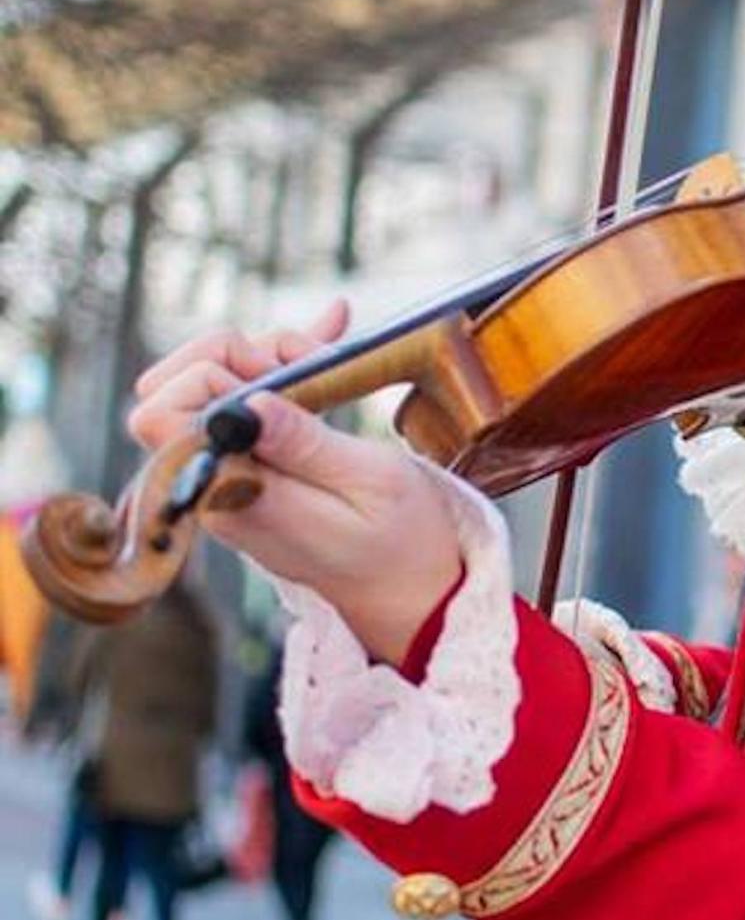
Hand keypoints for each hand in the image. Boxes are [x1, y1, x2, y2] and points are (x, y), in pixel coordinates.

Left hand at [128, 305, 464, 661]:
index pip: (158, 417)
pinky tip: (330, 329)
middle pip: (174, 390)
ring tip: (325, 354)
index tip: (273, 376)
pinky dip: (286, 364)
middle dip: (231, 354)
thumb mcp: (372, 484)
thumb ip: (306, 445)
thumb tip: (249, 405)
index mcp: (235, 495)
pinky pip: (250, 403)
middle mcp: (219, 485)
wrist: (411, 590)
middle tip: (297, 363)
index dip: (206, 374)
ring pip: (213, 386)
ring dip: (266, 355)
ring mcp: (235, 475)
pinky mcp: (259, 466)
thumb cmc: (402, 543)